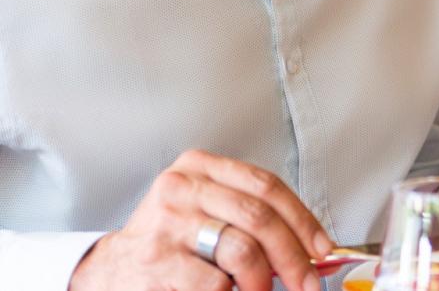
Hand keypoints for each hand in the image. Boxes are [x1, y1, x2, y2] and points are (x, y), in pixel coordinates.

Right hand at [68, 150, 331, 290]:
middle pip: (260, 217)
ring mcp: (166, 223)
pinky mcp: (156, 261)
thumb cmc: (171, 243)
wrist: (110, 271)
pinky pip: (215, 282)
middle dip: (293, 255)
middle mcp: (181, 187)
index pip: (267, 186)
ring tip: (260, 290)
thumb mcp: (206, 212)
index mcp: (200, 166)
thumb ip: (251, 217)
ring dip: (262, 280)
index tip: (322, 248)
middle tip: (307, 282)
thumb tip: (311, 247)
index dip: (302, 219)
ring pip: (242, 250)